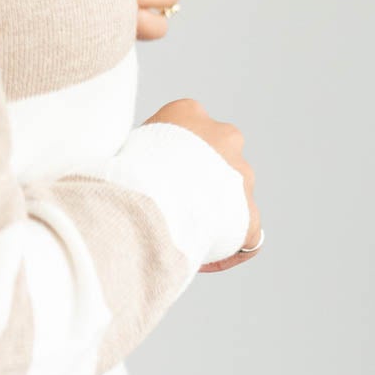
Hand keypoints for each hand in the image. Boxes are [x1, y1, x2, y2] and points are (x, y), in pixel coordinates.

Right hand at [141, 98, 261, 272]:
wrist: (151, 191)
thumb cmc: (125, 167)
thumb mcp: (126, 143)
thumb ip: (141, 152)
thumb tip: (124, 171)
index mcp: (189, 112)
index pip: (186, 130)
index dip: (171, 157)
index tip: (154, 177)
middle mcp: (224, 136)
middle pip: (216, 158)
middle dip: (201, 180)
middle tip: (173, 204)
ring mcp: (243, 175)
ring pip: (232, 195)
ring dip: (213, 212)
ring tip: (182, 234)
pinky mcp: (251, 216)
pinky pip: (245, 236)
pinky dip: (225, 250)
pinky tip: (201, 262)